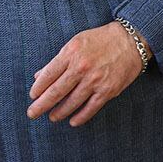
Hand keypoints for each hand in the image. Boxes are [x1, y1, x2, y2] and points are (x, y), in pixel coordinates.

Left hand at [28, 22, 145, 126]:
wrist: (130, 40)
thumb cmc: (101, 40)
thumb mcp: (76, 43)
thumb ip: (58, 60)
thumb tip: (38, 76)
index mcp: (71, 53)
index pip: (48, 75)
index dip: (38, 88)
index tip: (33, 96)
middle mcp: (82, 67)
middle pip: (56, 92)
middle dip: (41, 105)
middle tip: (32, 114)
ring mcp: (95, 80)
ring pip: (71, 102)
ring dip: (59, 112)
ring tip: (52, 117)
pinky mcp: (108, 90)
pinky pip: (90, 108)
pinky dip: (80, 117)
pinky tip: (72, 121)